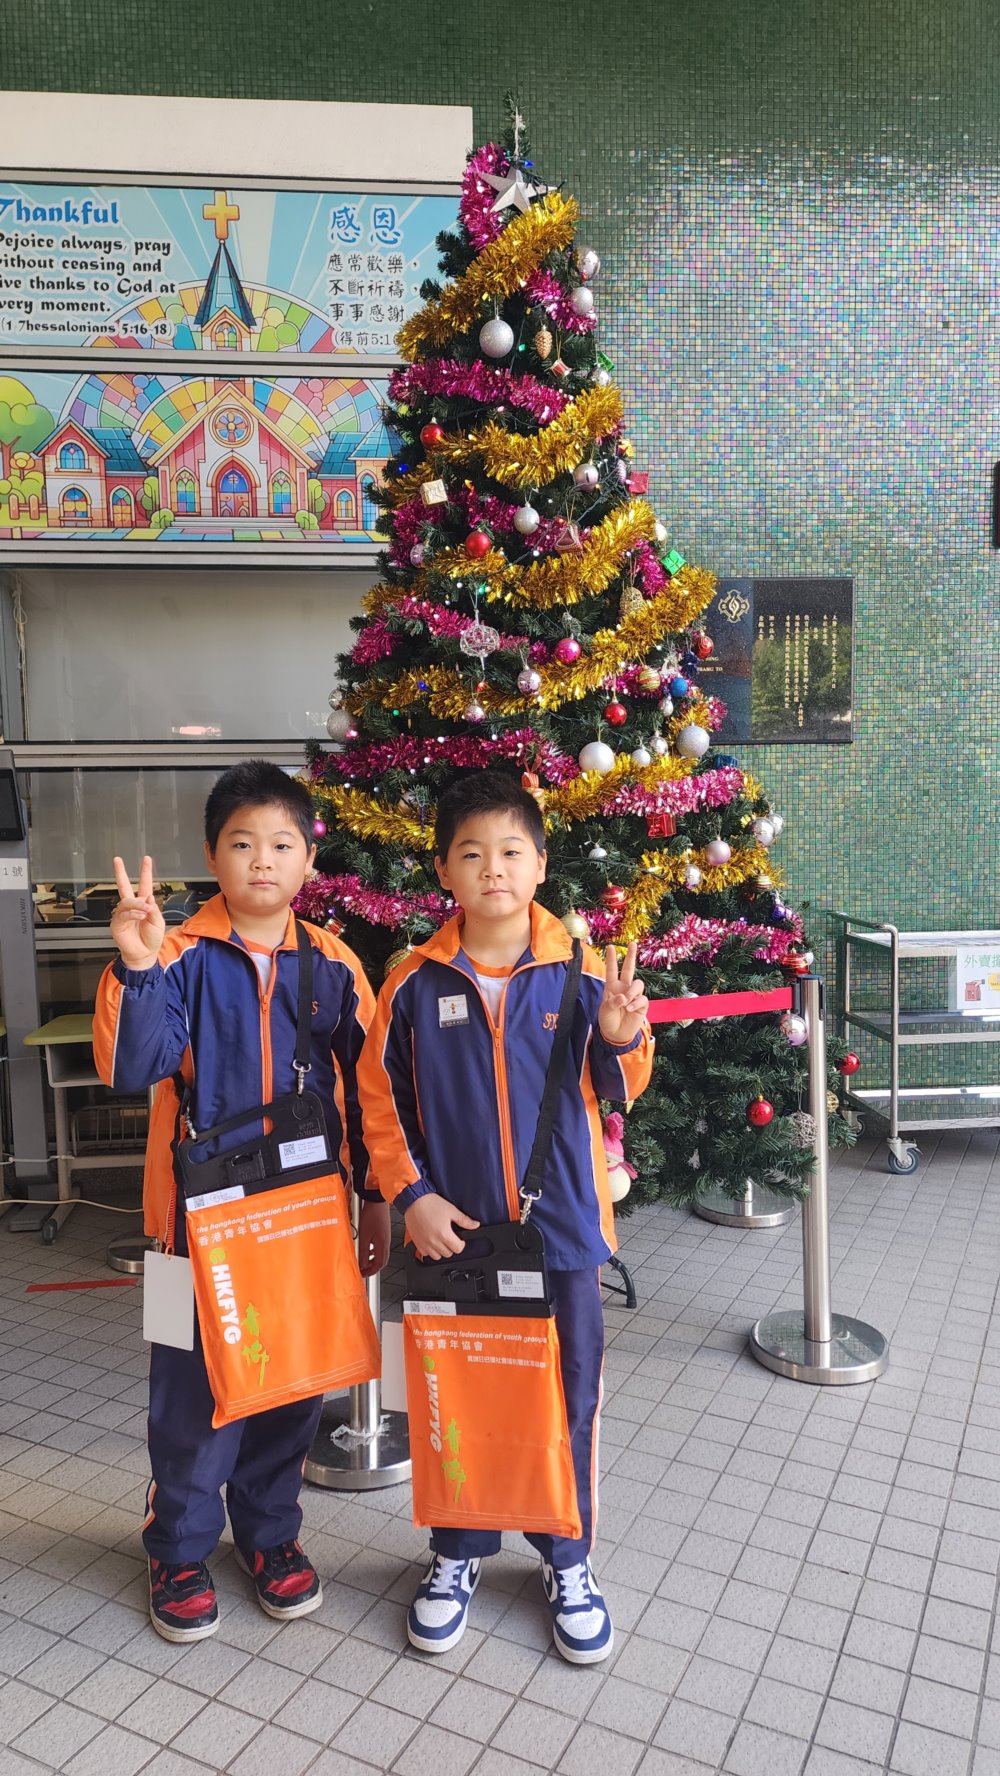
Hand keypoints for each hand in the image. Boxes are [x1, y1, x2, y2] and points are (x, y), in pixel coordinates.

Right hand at [110, 855, 165, 970]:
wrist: (145, 954)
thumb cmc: (151, 939)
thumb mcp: (158, 922)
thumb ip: (154, 909)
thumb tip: (147, 897)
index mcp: (144, 904)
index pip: (144, 884)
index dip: (145, 872)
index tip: (146, 859)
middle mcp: (132, 907)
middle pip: (124, 886)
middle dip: (120, 873)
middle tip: (117, 861)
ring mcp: (123, 914)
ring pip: (126, 902)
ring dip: (138, 905)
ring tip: (145, 911)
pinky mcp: (117, 924)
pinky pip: (124, 914)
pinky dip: (133, 914)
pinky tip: (140, 916)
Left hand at [357, 1198, 389, 1275]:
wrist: (377, 1201)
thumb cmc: (371, 1216)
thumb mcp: (364, 1237)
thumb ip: (363, 1252)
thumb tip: (361, 1264)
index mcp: (382, 1245)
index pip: (379, 1265)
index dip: (371, 1272)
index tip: (363, 1274)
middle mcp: (386, 1242)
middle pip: (382, 1261)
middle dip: (373, 1268)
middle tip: (364, 1270)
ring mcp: (386, 1237)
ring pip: (381, 1254)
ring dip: (373, 1259)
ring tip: (364, 1261)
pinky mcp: (384, 1232)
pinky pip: (380, 1246)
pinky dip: (373, 1251)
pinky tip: (367, 1248)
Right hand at [404, 1194, 479, 1259]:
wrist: (414, 1200)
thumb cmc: (431, 1203)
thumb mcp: (451, 1210)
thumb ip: (464, 1220)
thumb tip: (475, 1225)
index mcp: (444, 1234)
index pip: (458, 1249)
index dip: (461, 1243)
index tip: (459, 1239)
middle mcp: (434, 1241)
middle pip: (448, 1254)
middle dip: (451, 1247)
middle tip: (450, 1237)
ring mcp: (424, 1243)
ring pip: (437, 1257)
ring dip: (441, 1250)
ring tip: (441, 1240)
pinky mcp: (417, 1243)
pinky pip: (425, 1254)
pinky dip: (430, 1251)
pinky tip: (432, 1241)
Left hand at [598, 942, 648, 1045]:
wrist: (616, 1035)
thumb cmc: (608, 1020)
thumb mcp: (605, 1011)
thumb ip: (613, 1002)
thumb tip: (624, 997)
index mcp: (612, 987)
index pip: (612, 970)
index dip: (611, 959)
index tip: (610, 947)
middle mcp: (624, 988)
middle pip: (629, 969)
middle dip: (631, 956)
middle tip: (633, 943)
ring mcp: (633, 996)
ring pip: (638, 984)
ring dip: (632, 992)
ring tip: (626, 1002)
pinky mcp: (642, 1005)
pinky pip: (642, 999)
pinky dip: (636, 1003)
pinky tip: (629, 1009)